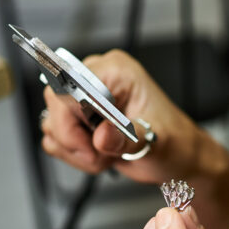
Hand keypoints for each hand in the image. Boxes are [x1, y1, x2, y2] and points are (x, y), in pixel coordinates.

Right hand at [39, 49, 203, 184]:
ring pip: (52, 125)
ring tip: (105, 154)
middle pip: (55, 105)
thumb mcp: (156, 141)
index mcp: (115, 71)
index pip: (69, 86)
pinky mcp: (79, 120)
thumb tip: (101, 136)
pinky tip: (98, 155)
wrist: (176, 157)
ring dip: (76, 150)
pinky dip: (73, 154)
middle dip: (74, 139)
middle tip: (101, 153)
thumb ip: (126, 138)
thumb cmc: (173, 142)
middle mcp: (97, 80)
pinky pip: (55, 138)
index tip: (91, 144)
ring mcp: (85, 100)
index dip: (71, 120)